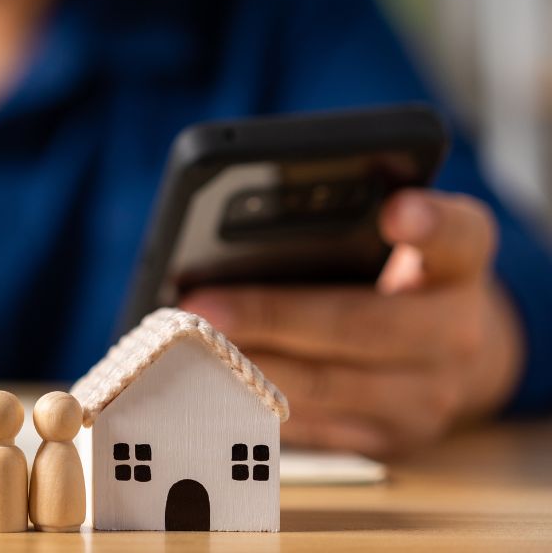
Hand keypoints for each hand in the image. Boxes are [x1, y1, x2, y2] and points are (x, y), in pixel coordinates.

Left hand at [181, 189, 523, 457]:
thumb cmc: (388, 280)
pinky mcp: (391, 441)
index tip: (393, 209)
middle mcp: (457, 331)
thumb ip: (339, 229)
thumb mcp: (385, 243)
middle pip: (360, 323)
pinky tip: (208, 384)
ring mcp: (429, 397)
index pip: (456, 236)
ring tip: (190, 346)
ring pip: (326, 384)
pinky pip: (313, 426)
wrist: (445, 357)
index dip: (426, 223)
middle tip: (200, 305)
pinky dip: (255, 404)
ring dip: (248, 365)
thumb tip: (234, 241)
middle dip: (269, 314)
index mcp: (459, 263)